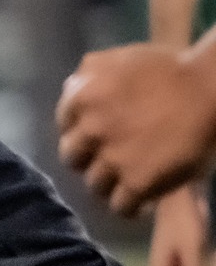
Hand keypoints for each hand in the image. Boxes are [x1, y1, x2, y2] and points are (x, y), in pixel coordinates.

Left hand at [57, 42, 215, 214]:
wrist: (214, 89)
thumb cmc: (175, 69)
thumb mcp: (128, 59)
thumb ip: (94, 71)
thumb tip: (70, 87)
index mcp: (84, 98)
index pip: (64, 126)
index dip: (81, 131)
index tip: (98, 134)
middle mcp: (91, 131)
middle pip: (74, 159)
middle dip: (91, 158)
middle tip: (113, 156)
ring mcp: (113, 160)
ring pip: (95, 185)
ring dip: (112, 182)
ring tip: (133, 176)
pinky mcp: (138, 184)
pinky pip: (121, 207)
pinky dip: (132, 205)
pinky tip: (144, 198)